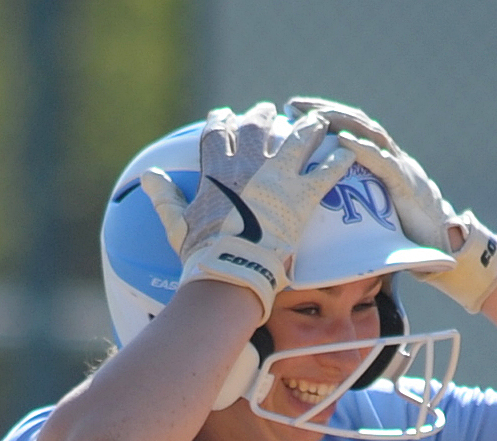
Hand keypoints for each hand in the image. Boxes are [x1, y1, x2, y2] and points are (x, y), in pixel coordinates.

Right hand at [142, 104, 354, 318]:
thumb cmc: (202, 254)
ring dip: (306, 128)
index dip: (221, 120)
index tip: (226, 114)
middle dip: (262, 115)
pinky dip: (338, 162)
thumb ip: (165, 197)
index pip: (217, 131)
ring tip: (315, 122)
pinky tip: (348, 154)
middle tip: (269, 111)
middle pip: (256, 126)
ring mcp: (276, 178)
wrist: (232, 272)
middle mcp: (247, 165)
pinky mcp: (301, 197)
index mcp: (216, 170)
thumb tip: (148, 176)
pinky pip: (326, 172)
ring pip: (295, 138)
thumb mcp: (177, 224)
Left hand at [289, 95, 496, 313]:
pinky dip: (364, 151)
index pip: (352, 127)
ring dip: (341, 121)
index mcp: (383, 159)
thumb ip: (358, 197)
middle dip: (325, 110)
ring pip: (370, 134)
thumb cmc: (409, 230)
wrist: (444, 243)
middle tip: (294, 104)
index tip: (296, 110)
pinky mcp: (407, 185)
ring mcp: (401, 167)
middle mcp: (392, 156)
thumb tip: (322, 203)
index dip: (326, 115)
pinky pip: (384, 163)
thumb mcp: (378, 206)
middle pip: (357, 122)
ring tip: (315, 115)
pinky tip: (345, 142)